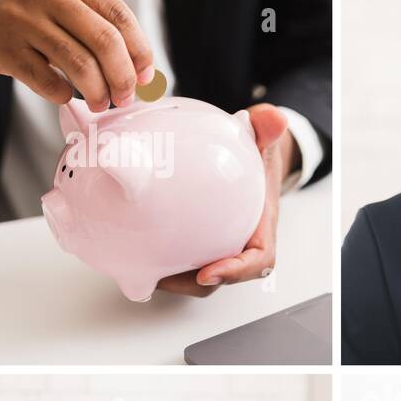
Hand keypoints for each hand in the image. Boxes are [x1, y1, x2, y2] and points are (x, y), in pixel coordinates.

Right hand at [0, 0, 154, 110]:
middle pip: (104, 40)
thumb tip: (135, 61)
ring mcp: (22, 20)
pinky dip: (65, 94)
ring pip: (79, 65)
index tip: (147, 73)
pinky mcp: (5, 50)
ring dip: (99, 92)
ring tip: (103, 103)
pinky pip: (48, 82)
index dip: (139, 48)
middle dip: (123, 75)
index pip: (117, 12)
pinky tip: (67, 94)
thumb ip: (91, 13)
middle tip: (127, 94)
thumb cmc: (17, 1)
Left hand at [157, 104, 294, 297]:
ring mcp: (216, 247)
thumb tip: (272, 118)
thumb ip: (265, 129)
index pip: (257, 260)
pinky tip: (128, 245)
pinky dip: (158, 258)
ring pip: (195, 275)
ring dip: (170, 277)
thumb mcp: (262, 140)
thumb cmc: (256, 157)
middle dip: (191, 282)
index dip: (235, 272)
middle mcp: (238, 244)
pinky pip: (179, 258)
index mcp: (260, 228)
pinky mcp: (195, 244)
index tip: (210, 272)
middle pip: (219, 277)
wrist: (249, 162)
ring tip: (139, 269)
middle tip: (159, 276)